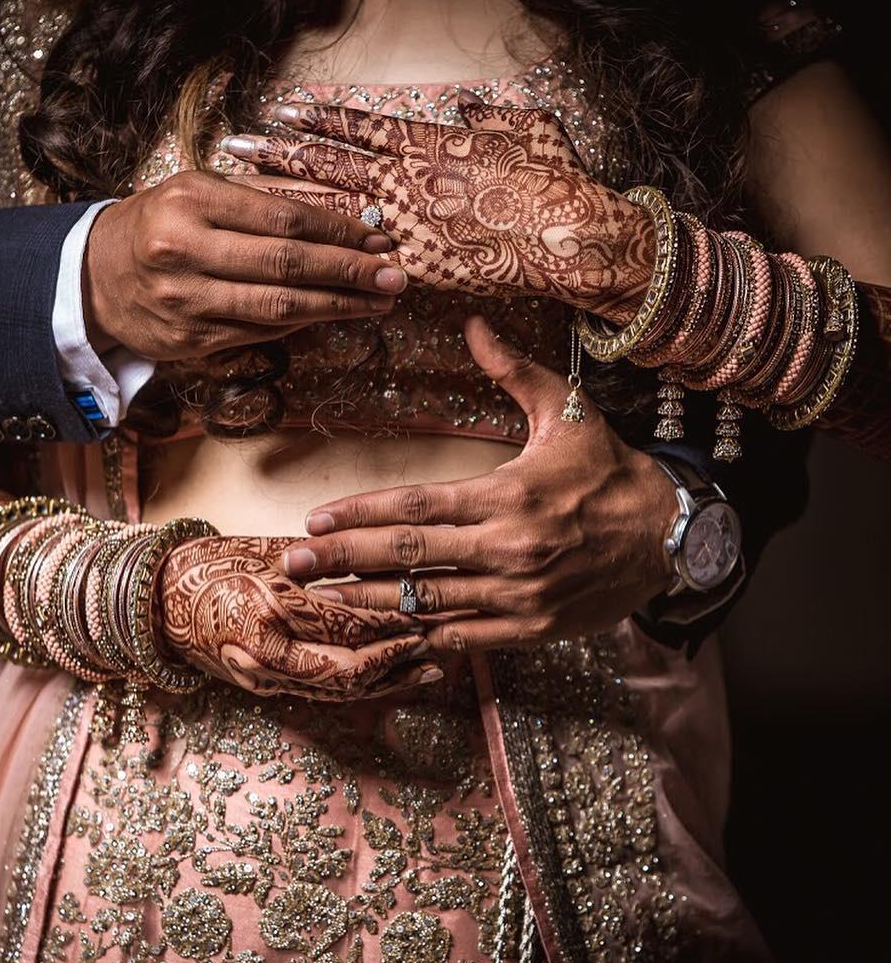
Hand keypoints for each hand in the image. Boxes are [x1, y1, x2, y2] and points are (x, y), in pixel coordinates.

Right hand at [81, 170, 408, 360]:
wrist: (93, 278)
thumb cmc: (158, 225)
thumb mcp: (197, 192)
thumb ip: (260, 199)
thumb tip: (339, 211)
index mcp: (191, 202)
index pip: (284, 217)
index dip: (339, 230)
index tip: (379, 236)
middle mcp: (185, 252)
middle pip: (288, 265)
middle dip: (350, 272)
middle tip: (395, 275)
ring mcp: (187, 302)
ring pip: (279, 308)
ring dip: (337, 306)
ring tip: (378, 301)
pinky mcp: (191, 342)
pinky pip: (260, 334)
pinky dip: (303, 325)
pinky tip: (333, 315)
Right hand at [158, 534, 441, 698]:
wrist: (154, 602)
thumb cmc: (212, 564)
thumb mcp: (267, 551)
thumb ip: (324, 559)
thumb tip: (385, 557)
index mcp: (265, 610)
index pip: (343, 622)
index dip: (390, 619)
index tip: (426, 604)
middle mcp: (263, 653)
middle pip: (346, 668)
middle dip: (396, 657)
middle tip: (437, 638)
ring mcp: (262, 677)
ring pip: (338, 691)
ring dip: (388, 681)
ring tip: (431, 665)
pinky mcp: (264, 687)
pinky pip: (322, 693)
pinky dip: (362, 687)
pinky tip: (393, 678)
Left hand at [220, 100, 653, 321]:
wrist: (568, 234)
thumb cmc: (554, 180)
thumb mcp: (528, 129)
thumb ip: (491, 116)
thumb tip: (469, 107)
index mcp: (430, 142)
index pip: (359, 126)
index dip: (318, 119)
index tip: (283, 111)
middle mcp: (405, 178)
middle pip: (327, 163)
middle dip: (276, 154)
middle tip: (232, 146)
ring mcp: (406, 222)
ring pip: (330, 210)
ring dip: (282, 200)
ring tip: (239, 193)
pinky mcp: (413, 264)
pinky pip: (356, 262)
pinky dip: (321, 259)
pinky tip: (289, 257)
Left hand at [274, 317, 677, 653]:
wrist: (670, 536)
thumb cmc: (610, 472)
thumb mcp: (567, 412)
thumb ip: (514, 371)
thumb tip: (473, 325)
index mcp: (509, 495)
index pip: (416, 506)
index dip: (359, 514)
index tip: (315, 520)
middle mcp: (508, 548)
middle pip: (408, 556)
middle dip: (342, 560)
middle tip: (292, 564)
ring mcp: (518, 596)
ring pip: (427, 601)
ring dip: (369, 600)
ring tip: (322, 596)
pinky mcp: (531, 630)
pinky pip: (463, 637)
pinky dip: (422, 635)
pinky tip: (384, 630)